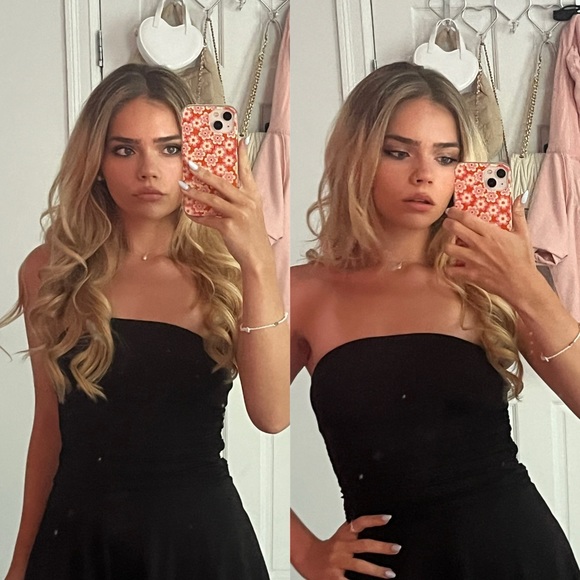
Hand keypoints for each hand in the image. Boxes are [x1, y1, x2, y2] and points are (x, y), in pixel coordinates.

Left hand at [178, 139, 272, 268]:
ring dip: (195, 192)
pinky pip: (208, 218)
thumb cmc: (253, 235)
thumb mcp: (251, 212)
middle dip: (205, 172)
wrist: (258, 257)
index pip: (246, 171)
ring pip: (212, 199)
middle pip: (223, 182)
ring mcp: (239, 214)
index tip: (238, 139)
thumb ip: (240, 199)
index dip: (242, 154)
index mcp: (253, 196)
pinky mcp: (229, 227)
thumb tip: (220, 189)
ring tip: (183, 185)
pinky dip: (197, 216)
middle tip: (191, 164)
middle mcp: (247, 202)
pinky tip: (188, 212)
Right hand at [302, 515, 399, 578]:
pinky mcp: (334, 578)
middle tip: (396, 548)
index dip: (373, 519)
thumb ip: (355, 533)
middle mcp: (341, 547)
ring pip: (359, 565)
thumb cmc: (329, 549)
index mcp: (344, 535)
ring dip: (377, 570)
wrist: (307, 558)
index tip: (388, 518)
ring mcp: (338, 563)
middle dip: (382, 547)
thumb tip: (377, 532)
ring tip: (390, 573)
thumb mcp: (341, 536)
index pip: (359, 523)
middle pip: (363, 545)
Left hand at [441, 196, 538, 304]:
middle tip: (448, 224)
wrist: (521, 284)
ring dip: (448, 246)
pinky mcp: (470, 274)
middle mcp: (478, 245)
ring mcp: (473, 260)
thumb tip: (519, 198)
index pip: (466, 218)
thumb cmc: (522, 260)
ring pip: (448, 248)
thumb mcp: (523, 234)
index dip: (455, 212)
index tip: (452, 211)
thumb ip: (518, 215)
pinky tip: (454, 266)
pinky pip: (451, 270)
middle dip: (447, 224)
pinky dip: (450, 268)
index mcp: (490, 233)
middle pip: (453, 229)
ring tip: (452, 245)